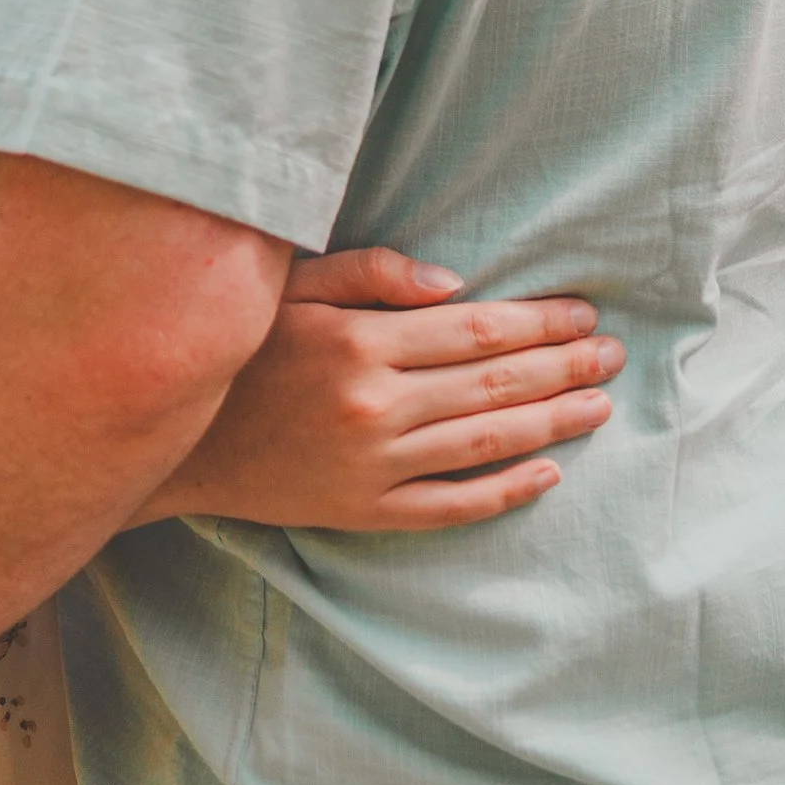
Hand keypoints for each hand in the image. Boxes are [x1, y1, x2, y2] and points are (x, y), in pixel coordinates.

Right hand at [151, 247, 621, 533]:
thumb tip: (456, 285)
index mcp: (358, 341)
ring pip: (486, 443)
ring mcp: (371, 465)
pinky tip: (547, 473)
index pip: (478, 329)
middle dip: (564, 367)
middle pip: (495, 384)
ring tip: (599, 406)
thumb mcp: (288, 287)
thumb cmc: (236, 350)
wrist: (171, 442)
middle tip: (613, 355)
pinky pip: (451, 505)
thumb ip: (370, 273)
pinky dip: (505, 490)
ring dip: (553, 423)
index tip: (584, 313)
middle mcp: (373, 405)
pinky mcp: (363, 510)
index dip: (540, 321)